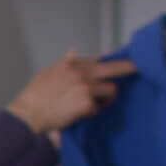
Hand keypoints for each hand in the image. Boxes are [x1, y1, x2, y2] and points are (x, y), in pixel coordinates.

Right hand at [7, 51, 134, 136]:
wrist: (28, 114)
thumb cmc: (34, 96)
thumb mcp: (47, 73)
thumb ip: (63, 62)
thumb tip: (73, 51)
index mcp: (71, 64)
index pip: (99, 58)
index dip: (112, 60)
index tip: (124, 61)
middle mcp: (81, 73)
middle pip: (114, 68)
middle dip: (128, 68)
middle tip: (138, 68)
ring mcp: (86, 87)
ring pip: (112, 90)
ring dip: (107, 98)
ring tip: (95, 103)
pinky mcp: (87, 103)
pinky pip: (101, 106)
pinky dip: (94, 111)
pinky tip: (83, 113)